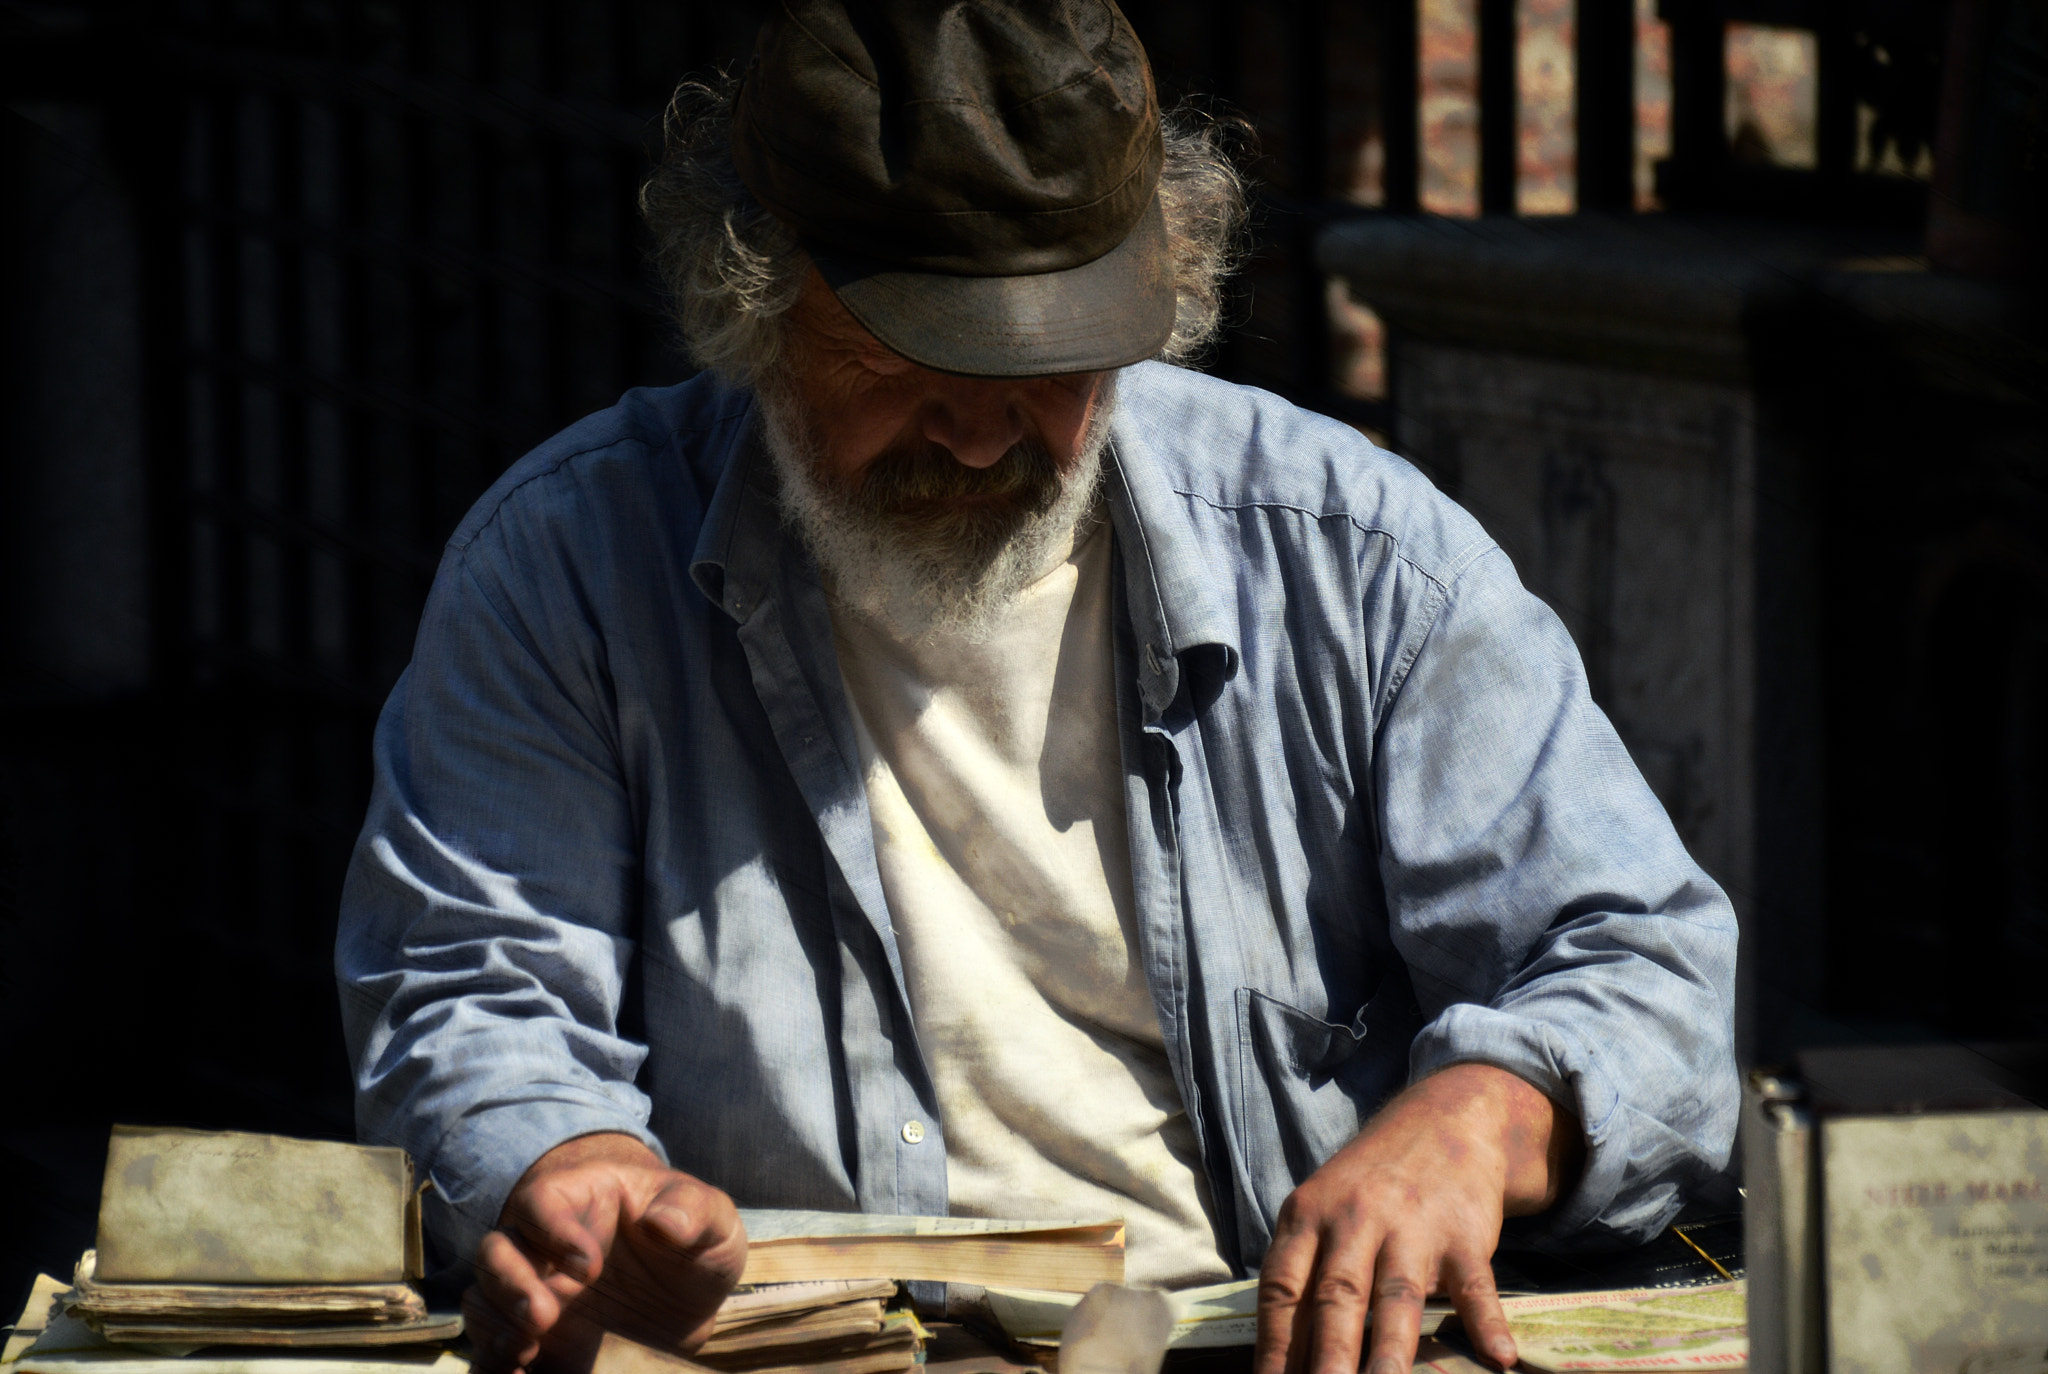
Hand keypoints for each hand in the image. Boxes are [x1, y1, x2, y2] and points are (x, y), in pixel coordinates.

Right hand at [464, 1132, 747, 1373]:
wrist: (686, 1291)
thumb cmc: (695, 1237)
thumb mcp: (712, 1219)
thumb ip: (693, 1211)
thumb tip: (663, 1223)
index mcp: (583, 1199)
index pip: (540, 1200)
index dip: (552, 1230)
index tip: (589, 1266)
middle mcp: (545, 1245)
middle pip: (497, 1250)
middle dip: (511, 1283)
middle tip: (545, 1316)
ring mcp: (535, 1292)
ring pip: (484, 1300)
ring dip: (495, 1326)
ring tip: (529, 1349)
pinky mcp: (535, 1340)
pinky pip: (493, 1351)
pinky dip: (493, 1365)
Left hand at [1253, 1063, 1583, 1373]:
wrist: (1442, 1121)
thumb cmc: (1368, 1183)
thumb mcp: (1321, 1210)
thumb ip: (1302, 1272)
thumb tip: (1280, 1355)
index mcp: (1308, 1215)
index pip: (1282, 1288)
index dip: (1274, 1344)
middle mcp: (1355, 1219)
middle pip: (1337, 1297)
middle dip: (1327, 1355)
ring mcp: (1412, 1226)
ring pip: (1398, 1297)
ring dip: (1390, 1353)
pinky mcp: (1464, 1234)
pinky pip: (1475, 1284)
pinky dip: (1486, 1321)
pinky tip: (1497, 1357)